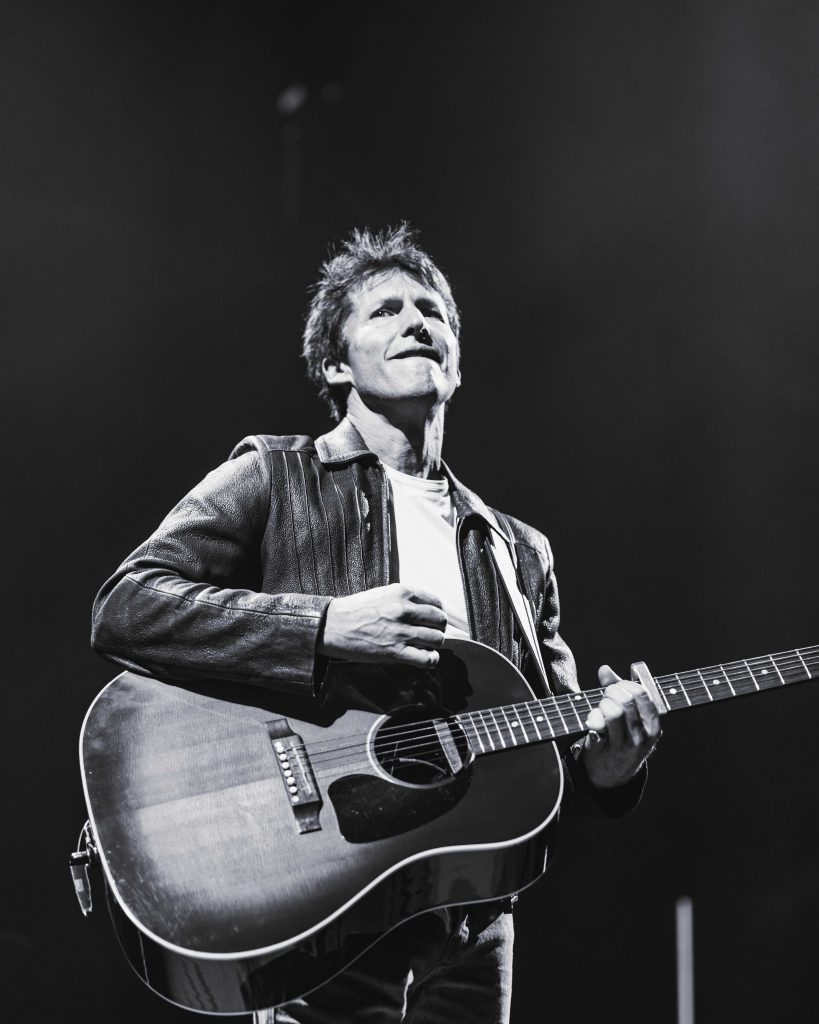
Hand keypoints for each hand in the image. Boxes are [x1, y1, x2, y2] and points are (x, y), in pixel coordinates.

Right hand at [317, 584, 446, 667]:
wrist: (332, 626)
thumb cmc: (355, 610)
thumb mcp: (382, 594)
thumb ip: (405, 600)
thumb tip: (426, 611)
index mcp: (402, 593)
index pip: (436, 603)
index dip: (437, 613)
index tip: (432, 620)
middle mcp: (404, 610)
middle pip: (440, 621)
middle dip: (438, 629)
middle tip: (430, 634)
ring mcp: (401, 632)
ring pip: (437, 639)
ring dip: (434, 644)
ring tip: (425, 646)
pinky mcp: (395, 651)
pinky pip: (427, 658)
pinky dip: (430, 660)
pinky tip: (423, 658)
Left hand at [581, 665, 661, 788]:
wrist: (614, 775)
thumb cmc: (623, 738)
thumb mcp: (630, 718)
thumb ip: (617, 689)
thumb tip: (604, 669)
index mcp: (652, 726)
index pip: (641, 694)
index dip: (624, 684)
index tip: (617, 688)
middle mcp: (641, 738)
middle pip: (625, 701)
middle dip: (610, 692)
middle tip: (605, 697)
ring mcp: (622, 747)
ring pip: (612, 713)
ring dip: (601, 705)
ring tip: (600, 710)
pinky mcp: (603, 752)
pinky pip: (595, 727)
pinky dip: (591, 719)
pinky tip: (592, 723)